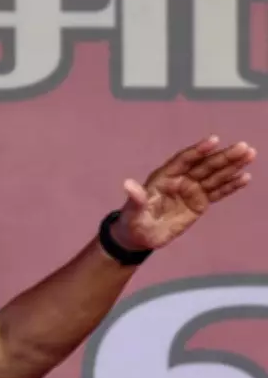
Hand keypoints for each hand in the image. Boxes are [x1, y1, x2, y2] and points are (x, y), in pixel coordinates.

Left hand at [110, 135, 255, 250]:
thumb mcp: (132, 212)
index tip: (214, 140)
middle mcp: (180, 179)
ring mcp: (191, 190)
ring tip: (250, 155)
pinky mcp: (199, 202)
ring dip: (232, 166)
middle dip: (223, 156)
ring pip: (214, 176)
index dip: (198, 150)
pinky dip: (231, 185)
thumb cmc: (132, 221)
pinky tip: (245, 177)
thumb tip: (127, 184)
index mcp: (163, 177)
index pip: (183, 160)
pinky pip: (217, 192)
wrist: (139, 237)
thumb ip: (135, 198)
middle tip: (243, 147)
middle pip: (204, 165)